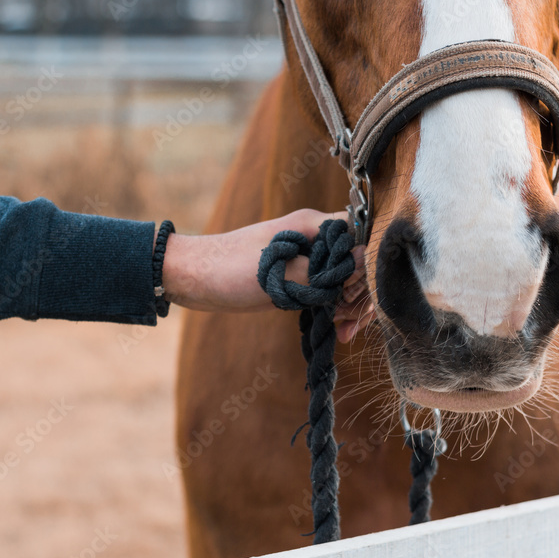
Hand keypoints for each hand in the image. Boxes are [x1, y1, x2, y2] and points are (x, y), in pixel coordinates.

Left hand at [162, 209, 373, 340]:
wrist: (191, 278)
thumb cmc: (230, 269)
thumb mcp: (281, 273)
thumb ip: (325, 271)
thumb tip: (364, 265)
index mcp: (313, 224)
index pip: (361, 237)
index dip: (366, 267)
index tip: (352, 295)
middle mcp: (315, 237)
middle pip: (358, 262)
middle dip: (360, 294)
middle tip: (347, 322)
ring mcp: (307, 258)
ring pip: (346, 279)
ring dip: (350, 305)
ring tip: (343, 333)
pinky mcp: (297, 277)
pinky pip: (328, 291)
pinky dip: (335, 309)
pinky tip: (338, 331)